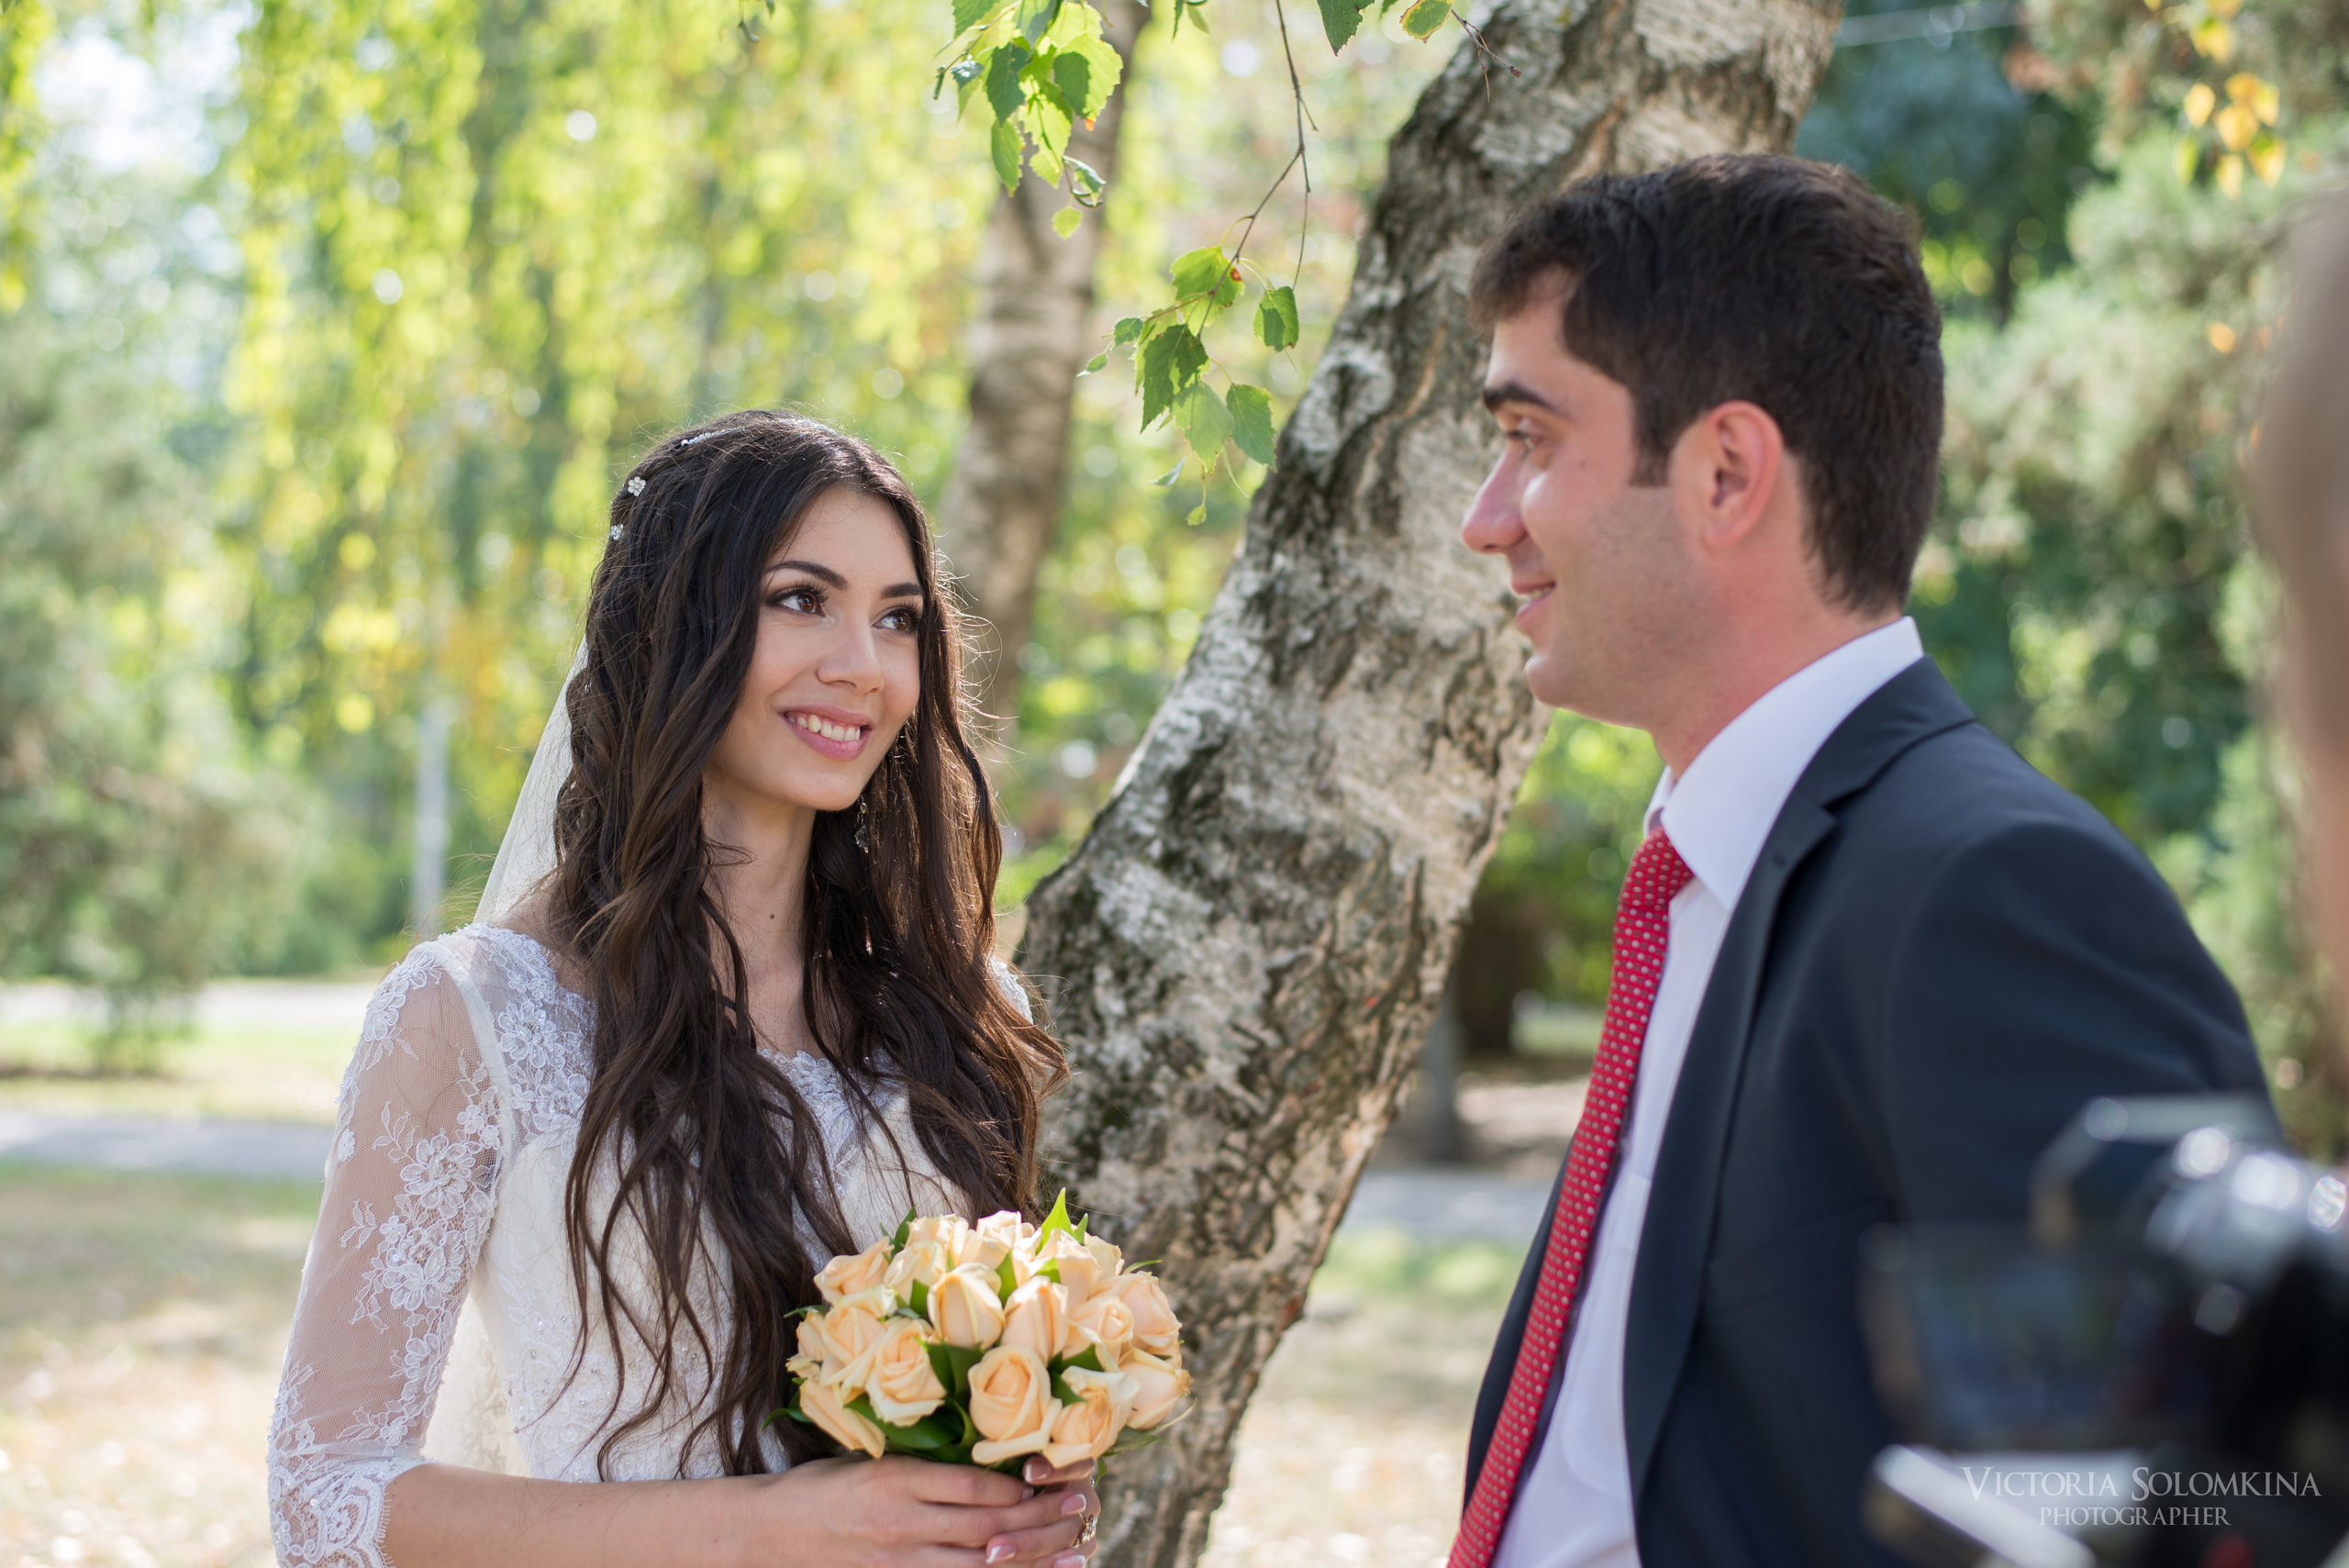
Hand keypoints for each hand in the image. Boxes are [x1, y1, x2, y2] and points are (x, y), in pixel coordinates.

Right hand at [748, 1455, 1088, 1566]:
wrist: (768, 1534)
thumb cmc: (821, 1487)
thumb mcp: (873, 1460)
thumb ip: (925, 1466)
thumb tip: (987, 1463)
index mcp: (897, 1479)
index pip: (975, 1487)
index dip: (1023, 1488)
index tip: (1058, 1479)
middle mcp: (902, 1523)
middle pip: (987, 1527)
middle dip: (1040, 1521)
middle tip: (1080, 1509)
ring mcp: (899, 1561)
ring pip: (978, 1567)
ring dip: (1029, 1559)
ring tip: (1072, 1551)